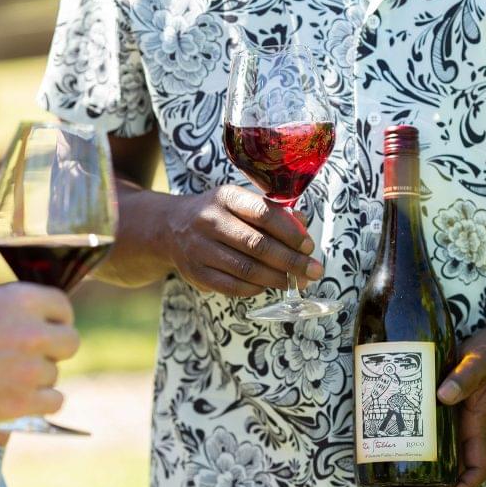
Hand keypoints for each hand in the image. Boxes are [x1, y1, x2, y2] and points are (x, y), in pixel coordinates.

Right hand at [0, 283, 78, 423]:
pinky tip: (24, 397)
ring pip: (55, 373)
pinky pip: (54, 401)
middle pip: (70, 342)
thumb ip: (8, 306)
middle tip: (35, 354)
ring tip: (9, 376)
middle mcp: (32, 332)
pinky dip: (42, 401)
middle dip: (55, 347)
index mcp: (21, 300)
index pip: (63, 307)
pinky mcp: (20, 401)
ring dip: (38, 376)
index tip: (49, 327)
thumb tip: (24, 308)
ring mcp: (28, 369)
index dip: (56, 318)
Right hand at [164, 185, 322, 296]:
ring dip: (277, 279)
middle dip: (291, 261)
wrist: (171, 227)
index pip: (264, 214)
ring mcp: (200, 249)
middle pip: (258, 246)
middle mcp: (210, 221)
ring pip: (247, 269)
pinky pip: (232, 286)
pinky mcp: (196, 273)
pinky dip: (255, 288)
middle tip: (313, 271)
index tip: (308, 245)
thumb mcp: (240, 201)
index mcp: (226, 197)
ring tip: (296, 282)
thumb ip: (272, 211)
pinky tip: (268, 286)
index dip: (291, 232)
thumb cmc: (218, 214)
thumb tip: (302, 225)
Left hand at [390, 328, 485, 486]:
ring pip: (432, 454)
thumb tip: (443, 395)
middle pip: (447, 471)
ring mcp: (449, 418)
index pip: (475, 470)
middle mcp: (461, 428)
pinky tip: (384, 438)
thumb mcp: (479, 363)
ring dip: (411, 469)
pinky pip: (422, 428)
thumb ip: (464, 378)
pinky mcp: (437, 404)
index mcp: (475, 426)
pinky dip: (407, 437)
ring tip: (383, 477)